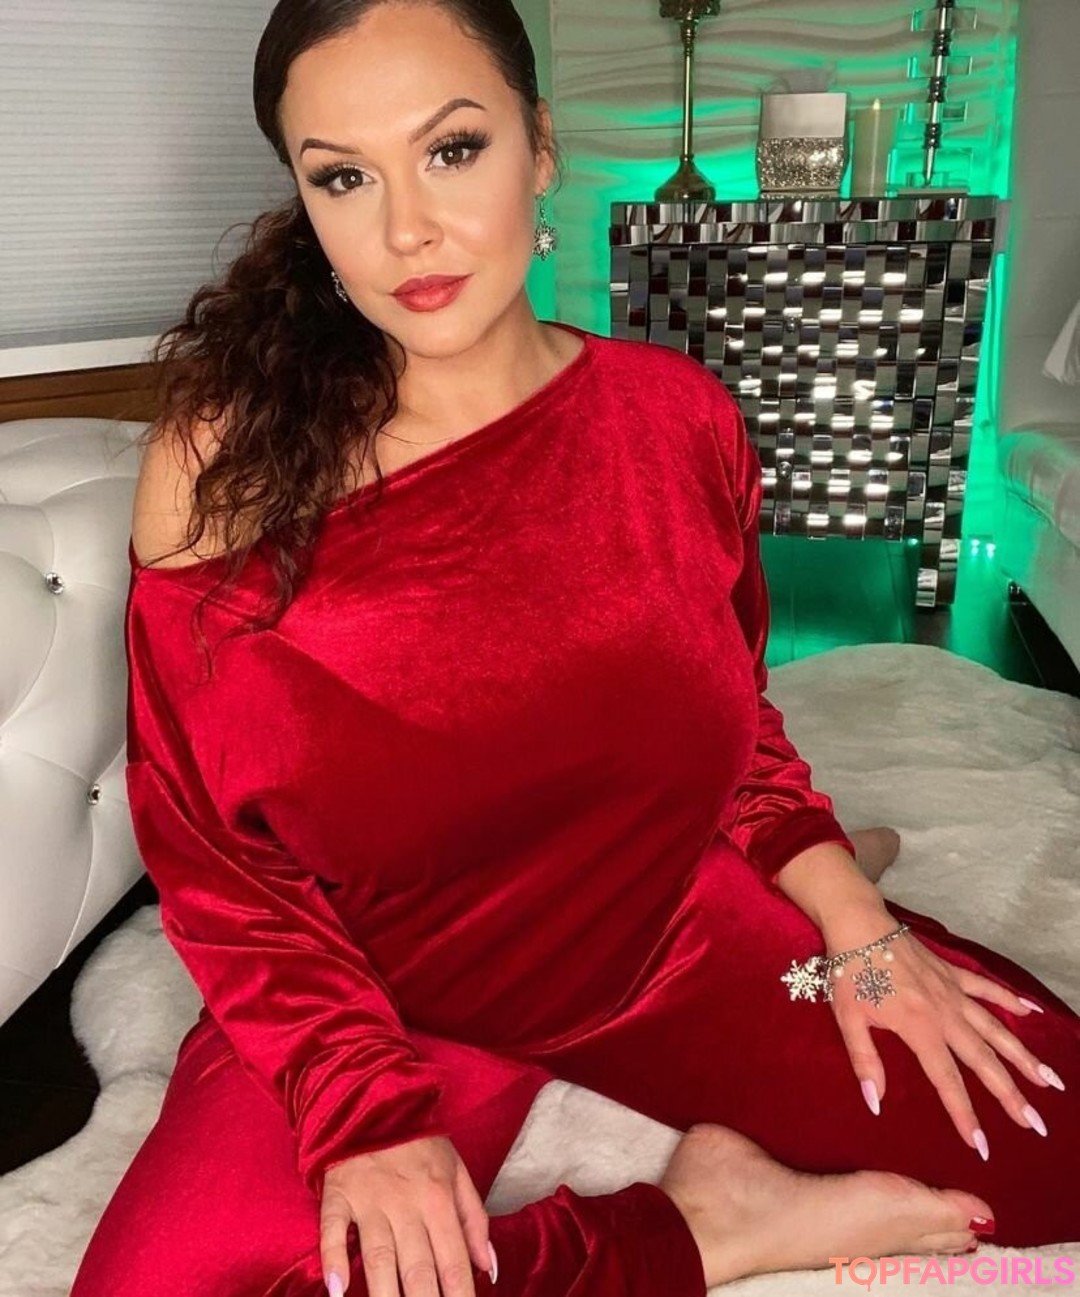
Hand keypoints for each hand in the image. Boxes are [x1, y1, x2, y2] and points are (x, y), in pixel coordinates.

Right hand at [320, 1134, 495, 1296]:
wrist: (375, 1101)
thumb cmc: (420, 1144)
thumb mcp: (457, 1171)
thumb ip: (474, 1219)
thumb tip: (489, 1268)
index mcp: (439, 1198)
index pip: (454, 1261)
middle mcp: (407, 1203)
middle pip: (418, 1268)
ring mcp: (369, 1200)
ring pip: (379, 1257)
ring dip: (383, 1296)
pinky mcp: (338, 1195)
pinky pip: (332, 1231)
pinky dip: (334, 1261)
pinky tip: (338, 1291)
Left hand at [822, 907, 1064, 1158]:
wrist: (858, 923)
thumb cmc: (849, 973)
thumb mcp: (847, 1019)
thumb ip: (864, 1061)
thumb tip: (876, 1104)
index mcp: (919, 1028)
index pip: (947, 1081)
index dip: (964, 1115)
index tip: (982, 1146)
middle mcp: (945, 1013)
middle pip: (984, 1061)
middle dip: (1011, 1095)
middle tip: (1036, 1124)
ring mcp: (953, 992)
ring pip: (996, 1029)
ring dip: (1023, 1056)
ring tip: (1049, 1081)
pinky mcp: (953, 973)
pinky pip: (988, 989)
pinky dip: (1011, 1000)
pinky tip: (1032, 1012)